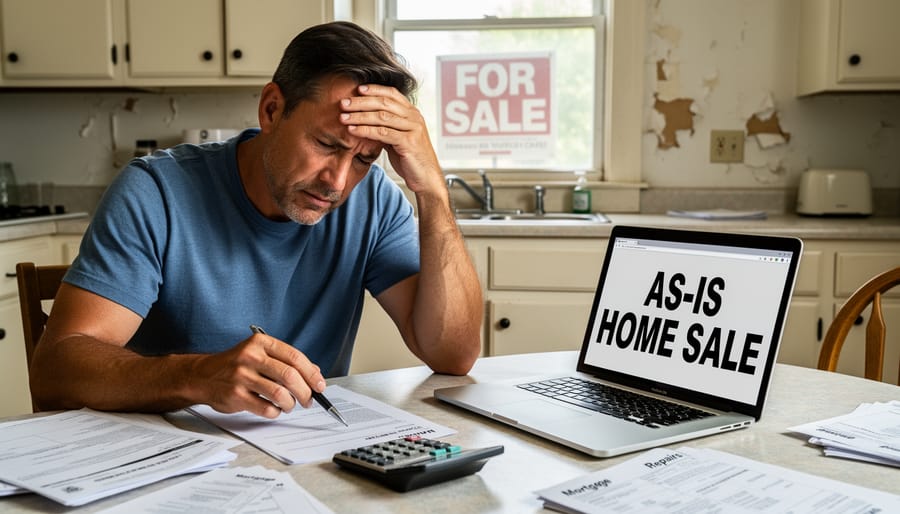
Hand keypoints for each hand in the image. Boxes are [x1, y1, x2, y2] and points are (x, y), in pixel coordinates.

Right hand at [192, 332, 326, 418]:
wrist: (202, 376)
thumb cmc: (236, 366)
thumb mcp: (259, 354)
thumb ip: (286, 361)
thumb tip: (316, 373)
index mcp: (260, 343)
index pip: (294, 357)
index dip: (312, 373)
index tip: (320, 385)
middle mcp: (250, 357)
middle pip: (290, 376)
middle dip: (305, 392)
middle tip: (309, 400)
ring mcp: (241, 376)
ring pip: (280, 394)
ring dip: (291, 404)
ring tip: (290, 405)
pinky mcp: (235, 396)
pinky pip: (266, 408)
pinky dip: (275, 412)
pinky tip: (273, 409)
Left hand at [340, 84, 442, 193]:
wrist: (426, 177)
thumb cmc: (410, 158)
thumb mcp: (398, 137)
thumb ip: (386, 126)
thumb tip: (364, 118)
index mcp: (412, 113)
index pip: (392, 93)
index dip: (374, 89)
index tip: (357, 89)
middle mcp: (414, 117)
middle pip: (384, 102)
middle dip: (361, 102)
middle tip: (344, 103)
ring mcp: (412, 128)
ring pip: (382, 116)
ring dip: (359, 116)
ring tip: (343, 117)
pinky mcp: (408, 142)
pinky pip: (382, 133)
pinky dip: (365, 130)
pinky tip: (353, 130)